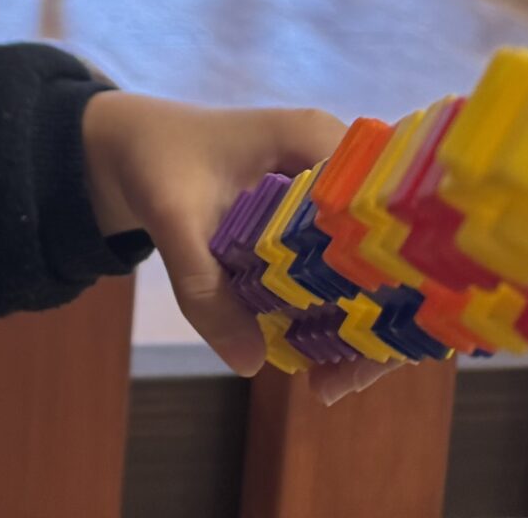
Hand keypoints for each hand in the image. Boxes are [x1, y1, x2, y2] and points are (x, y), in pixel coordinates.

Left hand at [83, 90, 392, 404]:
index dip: (394, 282)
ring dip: (359, 330)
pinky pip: (347, 274)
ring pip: (375, 272)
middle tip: (335, 384)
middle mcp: (344, 165)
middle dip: (379, 326)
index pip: (386, 216)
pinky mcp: (320, 223)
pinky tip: (314, 361)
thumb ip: (202, 286)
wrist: (132, 144)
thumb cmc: (155, 161)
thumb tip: (249, 361)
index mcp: (318, 141)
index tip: (367, 346)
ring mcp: (335, 196)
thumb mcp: (171, 220)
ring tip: (324, 385)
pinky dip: (337, 317)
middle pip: (392, 252)